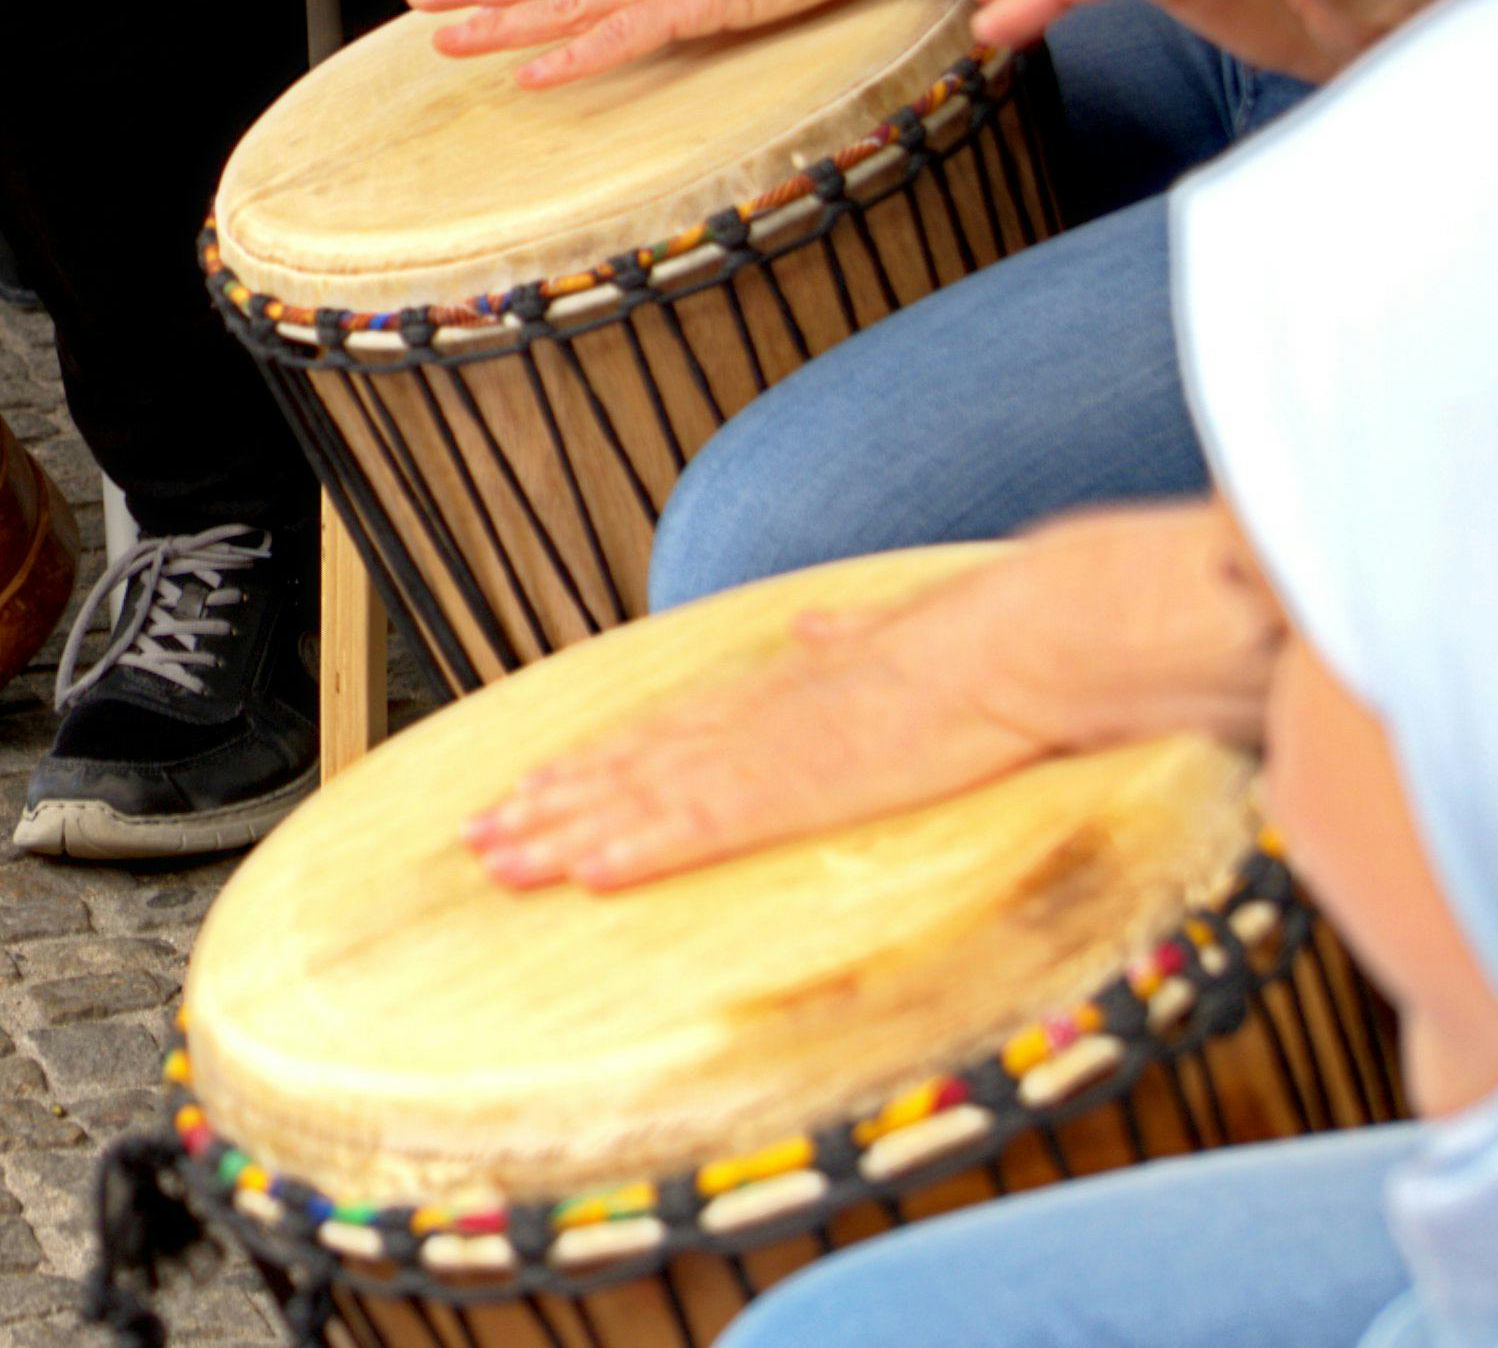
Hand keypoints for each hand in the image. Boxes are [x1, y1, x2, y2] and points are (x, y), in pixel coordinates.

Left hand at [465, 590, 1052, 889]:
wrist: (1021, 639)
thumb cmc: (978, 641)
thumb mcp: (893, 635)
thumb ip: (847, 639)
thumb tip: (821, 626)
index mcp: (775, 693)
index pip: (660, 733)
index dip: (591, 762)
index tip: (533, 783)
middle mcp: (751, 721)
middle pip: (624, 766)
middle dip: (547, 804)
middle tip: (476, 834)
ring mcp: (766, 755)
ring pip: (637, 799)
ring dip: (562, 833)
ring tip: (494, 859)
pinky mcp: (796, 790)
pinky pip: (698, 830)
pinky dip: (635, 849)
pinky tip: (585, 872)